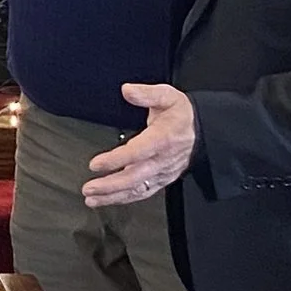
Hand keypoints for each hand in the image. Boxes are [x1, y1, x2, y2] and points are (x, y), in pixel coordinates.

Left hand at [82, 83, 197, 209]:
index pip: (137, 153)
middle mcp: (162, 160)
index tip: (95, 164)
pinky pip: (142, 192)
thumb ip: (147, 94)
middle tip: (88, 189)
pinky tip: (108, 200)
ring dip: (113, 196)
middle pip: (135, 178)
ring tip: (91, 199)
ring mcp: (162, 172)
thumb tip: (127, 90)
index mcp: (163, 138)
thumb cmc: (182, 114)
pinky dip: (124, 198)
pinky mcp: (161, 180)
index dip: (115, 160)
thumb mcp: (167, 96)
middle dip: (110, 185)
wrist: (202, 132)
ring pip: (137, 189)